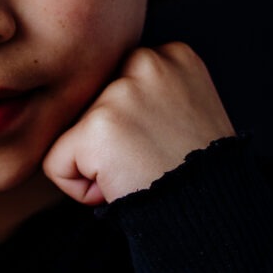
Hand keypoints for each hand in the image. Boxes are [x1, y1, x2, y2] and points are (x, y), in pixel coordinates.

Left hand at [42, 42, 235, 205]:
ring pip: (71, 132)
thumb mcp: (185, 110)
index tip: (163, 142)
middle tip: (149, 160)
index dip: (130, 124)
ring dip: (95, 162)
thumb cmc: (196, 175)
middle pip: (88, 101)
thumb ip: (143, 92)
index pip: (114, 81)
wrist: (216, 218)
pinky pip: (56, 163)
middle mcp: (146, 61)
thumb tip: (90, 101)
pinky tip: (121, 186)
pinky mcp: (98, 127)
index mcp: (172, 54)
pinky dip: (80, 188)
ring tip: (139, 172)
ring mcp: (121, 92)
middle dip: (108, 139)